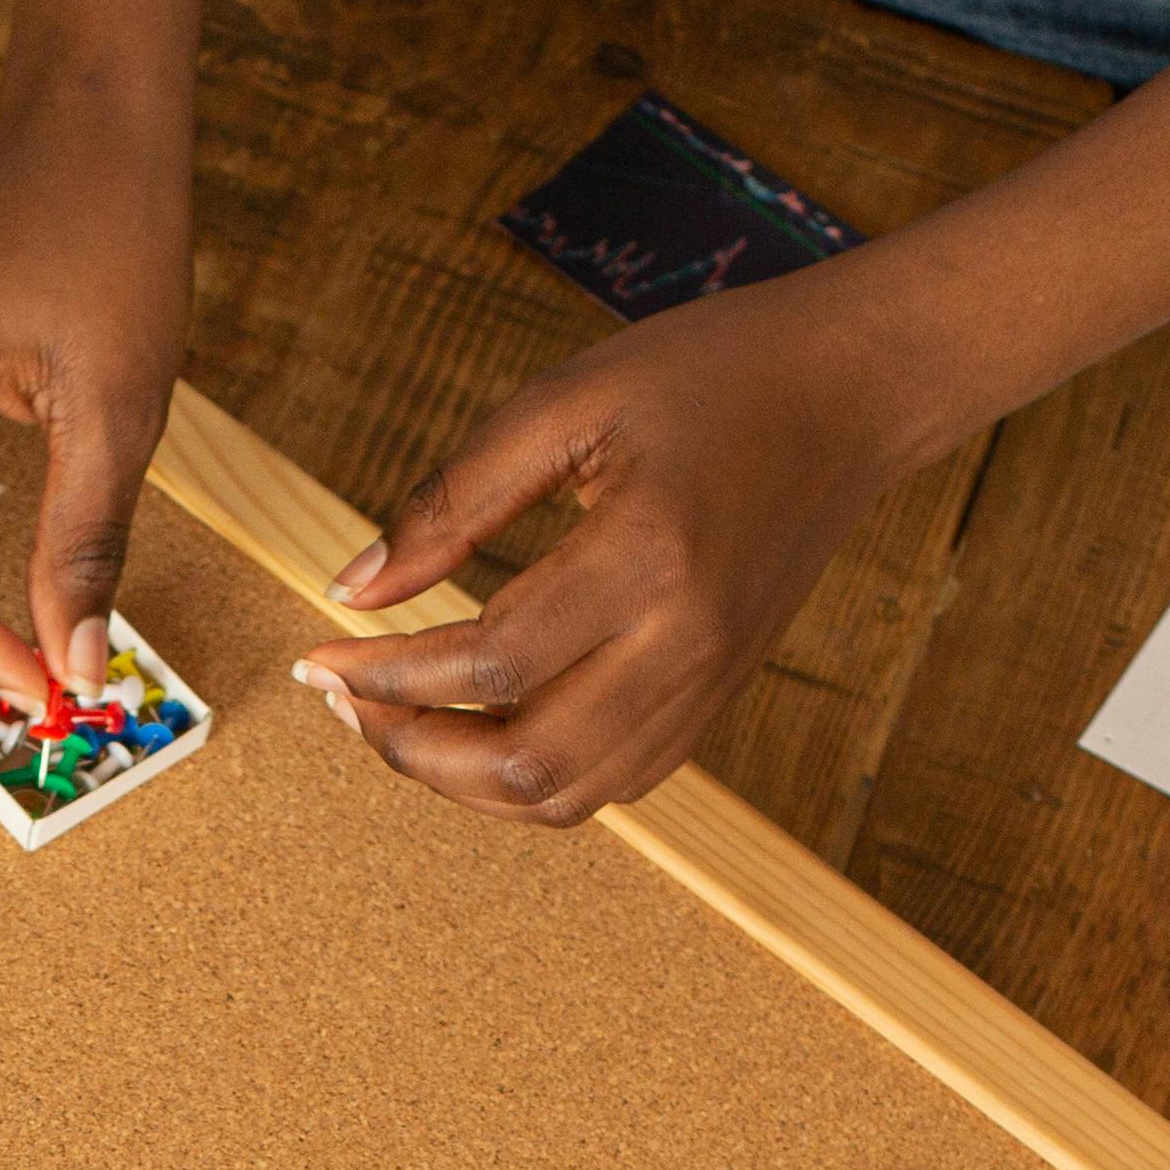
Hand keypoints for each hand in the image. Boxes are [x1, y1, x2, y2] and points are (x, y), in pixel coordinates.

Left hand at [301, 267, 943, 824]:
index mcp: (648, 559)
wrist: (852, 395)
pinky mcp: (716, 700)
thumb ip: (454, 499)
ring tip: (397, 723)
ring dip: (463, 782)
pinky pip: (611, 783)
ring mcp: (709, 686)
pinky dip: (528, 779)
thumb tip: (351, 589)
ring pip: (565, 796)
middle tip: (345, 702)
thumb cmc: (712, 374)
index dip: (386, 677)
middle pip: (525, 762)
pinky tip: (475, 728)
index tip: (317, 656)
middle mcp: (686, 644)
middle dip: (413, 751)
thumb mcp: (567, 402)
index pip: (490, 663)